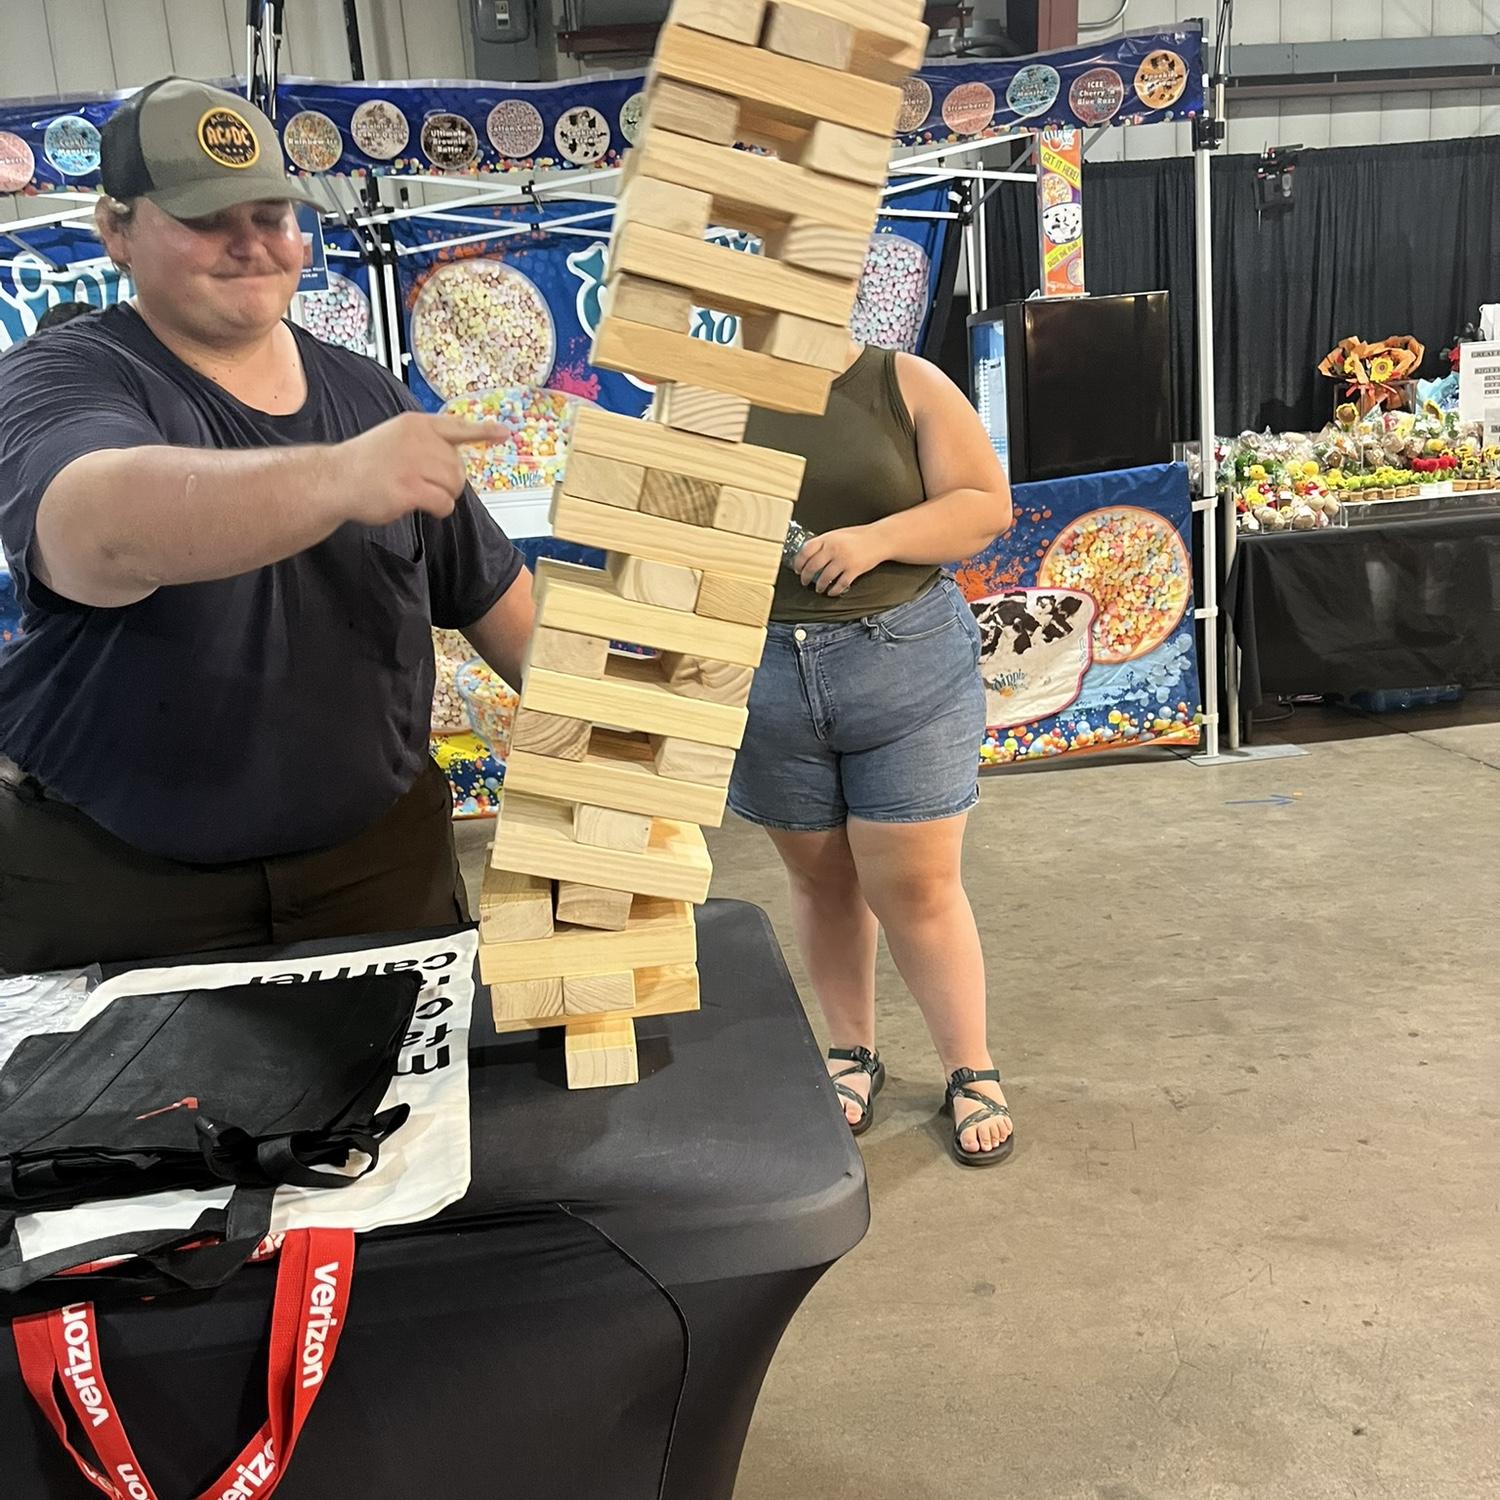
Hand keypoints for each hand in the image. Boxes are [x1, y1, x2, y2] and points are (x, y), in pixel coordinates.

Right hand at [336, 413, 509, 525]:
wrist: (333, 480)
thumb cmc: (365, 463)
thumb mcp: (396, 438)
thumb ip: (425, 443)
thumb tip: (456, 463)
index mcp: (415, 424)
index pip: (457, 426)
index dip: (483, 431)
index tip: (504, 432)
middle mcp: (417, 440)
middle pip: (458, 467)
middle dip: (449, 482)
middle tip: (425, 486)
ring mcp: (413, 464)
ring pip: (454, 486)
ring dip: (442, 496)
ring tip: (418, 494)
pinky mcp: (410, 489)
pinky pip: (444, 504)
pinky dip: (438, 509)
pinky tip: (419, 505)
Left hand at [794, 525, 887, 595]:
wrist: (879, 539)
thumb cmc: (859, 536)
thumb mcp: (838, 534)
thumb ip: (824, 543)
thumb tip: (809, 555)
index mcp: (828, 538)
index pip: (806, 551)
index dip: (798, 562)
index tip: (797, 569)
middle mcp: (834, 549)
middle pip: (812, 567)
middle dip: (805, 577)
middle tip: (804, 581)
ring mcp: (844, 560)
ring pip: (824, 578)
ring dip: (819, 586)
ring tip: (818, 588)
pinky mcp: (854, 570)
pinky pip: (839, 585)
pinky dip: (833, 590)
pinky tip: (831, 591)